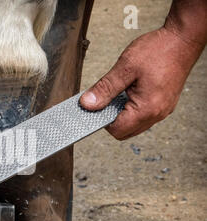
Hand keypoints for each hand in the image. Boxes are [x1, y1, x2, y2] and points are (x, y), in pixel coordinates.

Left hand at [80, 26, 201, 139]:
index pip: (117, 130)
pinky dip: (131, 109)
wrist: (183, 39)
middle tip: (104, 99)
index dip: (101, 120)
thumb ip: (105, 88)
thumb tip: (87, 104)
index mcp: (147, 108)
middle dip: (110, 119)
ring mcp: (162, 110)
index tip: (93, 108)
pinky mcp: (164, 104)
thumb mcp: (125, 67)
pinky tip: (127, 92)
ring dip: (121, 114)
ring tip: (117, 93)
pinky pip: (143, 115)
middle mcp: (157, 114)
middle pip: (125, 131)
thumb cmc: (159, 50)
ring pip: (134, 125)